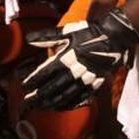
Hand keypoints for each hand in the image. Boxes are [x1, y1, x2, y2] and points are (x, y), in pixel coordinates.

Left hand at [22, 9, 138, 109]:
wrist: (114, 37)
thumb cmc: (89, 32)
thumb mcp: (67, 31)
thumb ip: (47, 37)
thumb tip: (28, 39)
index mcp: (66, 57)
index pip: (45, 72)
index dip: (33, 80)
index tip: (23, 86)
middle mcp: (74, 71)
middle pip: (53, 88)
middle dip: (39, 96)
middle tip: (28, 102)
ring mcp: (86, 80)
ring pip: (65, 95)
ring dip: (51, 102)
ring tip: (41, 106)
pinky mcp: (96, 84)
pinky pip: (80, 98)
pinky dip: (69, 104)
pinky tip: (61, 107)